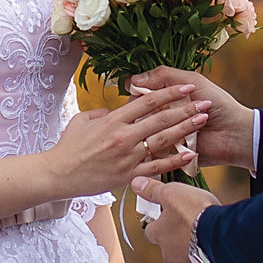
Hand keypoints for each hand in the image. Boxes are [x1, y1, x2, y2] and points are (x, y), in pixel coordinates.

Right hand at [48, 84, 206, 197]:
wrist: (57, 174)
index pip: (147, 101)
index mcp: (113, 120)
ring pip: (162, 141)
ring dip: (185, 129)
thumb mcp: (82, 120)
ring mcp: (127, 157)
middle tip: (204, 102)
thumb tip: (116, 110)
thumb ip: (101, 113)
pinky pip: (156, 168)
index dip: (169, 92)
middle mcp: (123, 136)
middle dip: (185, 108)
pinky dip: (174, 161)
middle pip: (161, 118)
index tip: (185, 86)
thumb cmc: (68, 147)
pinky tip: (190, 154)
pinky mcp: (128, 176)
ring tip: (202, 120)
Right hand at [129, 67, 255, 171]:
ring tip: (193, 123)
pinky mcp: (170, 156)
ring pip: (148, 135)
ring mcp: (164, 137)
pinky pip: (158, 154)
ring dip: (169, 127)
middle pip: (140, 117)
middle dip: (155, 114)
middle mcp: (160, 118)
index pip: (138, 98)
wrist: (235, 132)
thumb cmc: (217, 104)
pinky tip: (186, 141)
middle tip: (172, 111)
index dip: (138, 97)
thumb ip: (163, 76)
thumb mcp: (192, 81)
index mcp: (163, 99)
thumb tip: (132, 81)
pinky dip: (168, 146)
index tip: (146, 96)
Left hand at [131, 175, 218, 262]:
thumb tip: (136, 183)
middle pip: (168, 247)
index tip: (169, 216)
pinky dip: (207, 260)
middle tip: (191, 226)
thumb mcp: (171, 193)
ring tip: (206, 237)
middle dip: (177, 239)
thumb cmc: (195, 213)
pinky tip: (216, 250)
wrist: (221, 235)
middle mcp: (168, 254)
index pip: (151, 230)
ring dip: (192, 250)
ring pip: (185, 259)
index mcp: (158, 235)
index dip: (160, 222)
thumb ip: (153, 190)